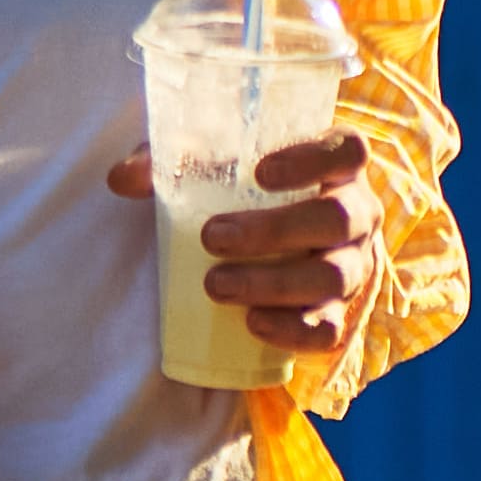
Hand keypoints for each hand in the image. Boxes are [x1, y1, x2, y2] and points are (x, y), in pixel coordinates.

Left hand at [112, 128, 384, 362]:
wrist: (283, 243)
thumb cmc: (247, 191)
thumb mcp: (215, 164)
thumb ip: (172, 161)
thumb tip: (122, 179)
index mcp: (337, 166)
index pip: (348, 150)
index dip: (311, 160)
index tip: (260, 172)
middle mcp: (358, 213)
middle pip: (336, 220)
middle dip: (273, 231)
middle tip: (212, 237)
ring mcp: (354, 265)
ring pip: (333, 277)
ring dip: (273, 284)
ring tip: (216, 286)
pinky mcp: (341, 312)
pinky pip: (329, 329)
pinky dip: (292, 330)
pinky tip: (252, 324)